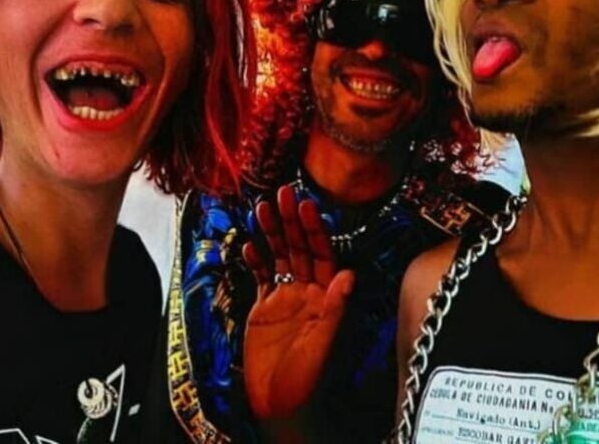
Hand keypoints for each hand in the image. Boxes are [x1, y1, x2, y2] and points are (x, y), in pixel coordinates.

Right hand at [242, 186, 354, 420]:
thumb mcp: (324, 344)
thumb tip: (349, 273)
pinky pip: (260, 277)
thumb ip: (334, 308)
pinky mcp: (264, 309)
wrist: (281, 407)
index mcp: (326, 298)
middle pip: (298, 248)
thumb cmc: (308, 383)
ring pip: (278, 257)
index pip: (321, 254)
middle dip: (289, 220)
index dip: (313, 228)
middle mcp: (307, 293)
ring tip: (261, 207)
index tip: (305, 203)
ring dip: (270, 232)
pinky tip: (250, 243)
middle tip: (280, 192)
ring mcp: (285, 299)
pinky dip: (255, 259)